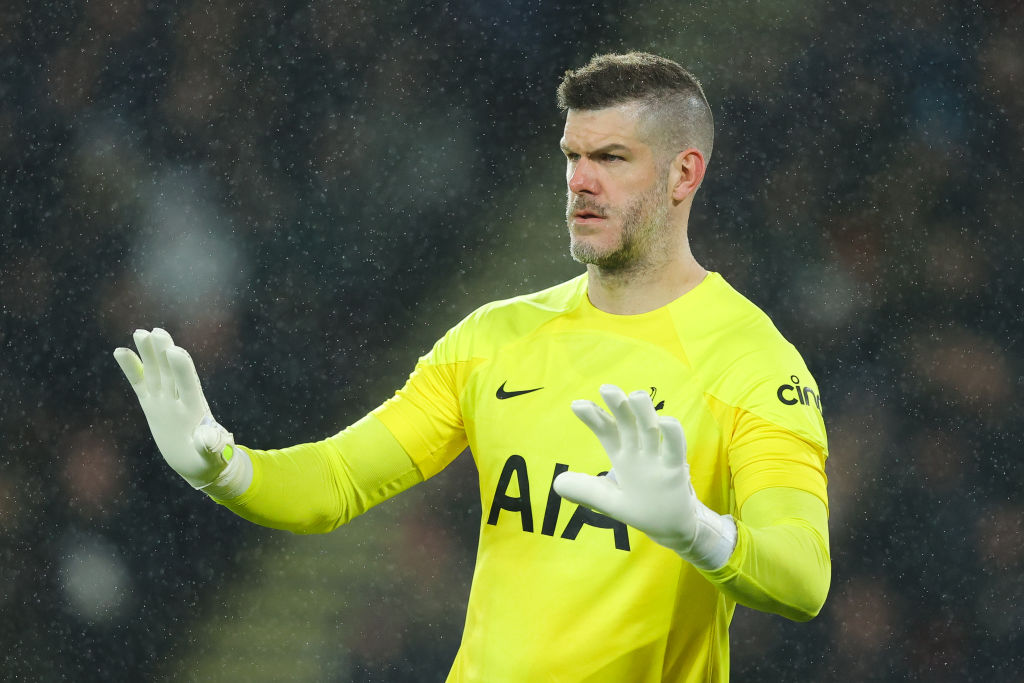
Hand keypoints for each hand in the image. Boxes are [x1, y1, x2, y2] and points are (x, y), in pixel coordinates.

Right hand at [113, 328, 233, 488]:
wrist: (199, 462)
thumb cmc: (209, 458)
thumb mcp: (212, 454)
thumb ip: (210, 444)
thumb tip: (208, 438)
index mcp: (196, 411)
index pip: (189, 386)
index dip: (183, 369)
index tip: (176, 351)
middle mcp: (179, 402)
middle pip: (171, 374)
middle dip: (164, 354)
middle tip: (157, 332)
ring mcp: (165, 401)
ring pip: (156, 374)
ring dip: (149, 354)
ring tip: (141, 333)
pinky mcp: (152, 405)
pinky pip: (140, 384)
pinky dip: (132, 369)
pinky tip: (121, 351)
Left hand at [553, 384, 735, 569]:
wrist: (670, 528)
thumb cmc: (640, 508)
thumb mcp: (608, 501)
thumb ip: (585, 491)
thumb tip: (556, 482)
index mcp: (622, 455)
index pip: (606, 430)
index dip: (593, 416)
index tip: (576, 405)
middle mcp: (638, 451)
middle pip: (627, 423)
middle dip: (617, 405)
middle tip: (605, 388)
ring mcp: (657, 458)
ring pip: (650, 429)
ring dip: (643, 412)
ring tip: (635, 395)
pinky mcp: (674, 470)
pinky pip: (675, 449)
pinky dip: (672, 434)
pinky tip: (665, 421)